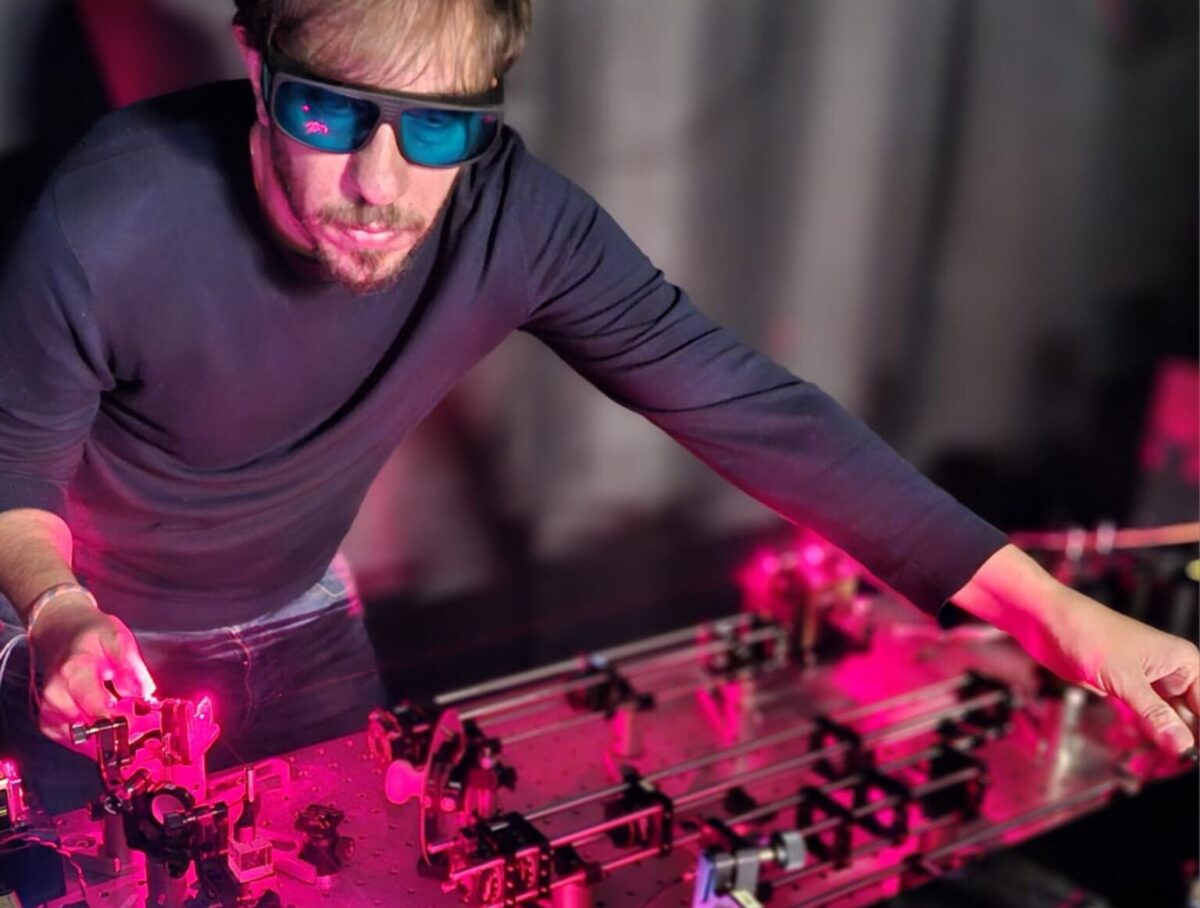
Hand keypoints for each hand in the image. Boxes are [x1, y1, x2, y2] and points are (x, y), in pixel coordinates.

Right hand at [28, 595, 156, 746]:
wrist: (59, 631)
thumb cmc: (90, 634)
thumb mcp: (117, 637)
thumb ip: (131, 665)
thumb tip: (144, 691)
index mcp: (74, 672)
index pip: (98, 710)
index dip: (123, 722)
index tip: (144, 726)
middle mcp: (57, 695)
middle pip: (91, 728)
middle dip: (118, 731)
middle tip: (142, 727)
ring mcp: (49, 709)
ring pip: (82, 739)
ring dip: (105, 737)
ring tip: (125, 721)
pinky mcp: (48, 721)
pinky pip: (72, 741)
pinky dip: (92, 738)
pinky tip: (106, 724)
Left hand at [1021, 586, 1198, 753]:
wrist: (1046, 621)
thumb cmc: (1086, 632)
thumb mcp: (1124, 678)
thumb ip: (1155, 714)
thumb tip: (1183, 745)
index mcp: (1182, 661)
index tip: (1194, 757)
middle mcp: (1170, 671)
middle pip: (1191, 718)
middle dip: (1184, 742)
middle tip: (1174, 765)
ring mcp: (1147, 682)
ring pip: (1168, 721)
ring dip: (1165, 743)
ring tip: (1158, 766)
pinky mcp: (1125, 689)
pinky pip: (1145, 718)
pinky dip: (1146, 734)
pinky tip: (1148, 754)